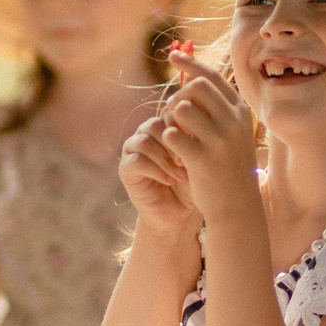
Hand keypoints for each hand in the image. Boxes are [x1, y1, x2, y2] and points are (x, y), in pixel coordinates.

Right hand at [119, 113, 201, 237]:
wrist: (181, 212)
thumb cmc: (195, 182)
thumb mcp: (199, 157)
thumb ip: (194, 138)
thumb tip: (198, 122)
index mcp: (165, 125)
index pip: (169, 113)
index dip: (183, 127)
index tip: (199, 144)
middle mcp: (147, 134)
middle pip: (155, 125)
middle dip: (173, 143)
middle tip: (188, 160)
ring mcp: (133, 150)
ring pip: (144, 141)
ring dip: (165, 158)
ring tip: (181, 174)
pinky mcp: (126, 169)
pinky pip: (136, 160)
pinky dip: (155, 169)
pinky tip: (170, 180)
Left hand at [156, 51, 258, 207]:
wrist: (236, 205)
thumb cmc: (229, 165)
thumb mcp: (232, 132)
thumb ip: (217, 108)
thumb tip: (192, 79)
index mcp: (240, 112)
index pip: (212, 76)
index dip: (190, 62)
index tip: (172, 54)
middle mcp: (233, 122)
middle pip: (195, 87)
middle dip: (178, 96)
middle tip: (173, 113)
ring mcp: (219, 141)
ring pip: (181, 109)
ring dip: (170, 118)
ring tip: (174, 133)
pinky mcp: (203, 160)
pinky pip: (173, 135)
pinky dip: (168, 138)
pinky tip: (174, 150)